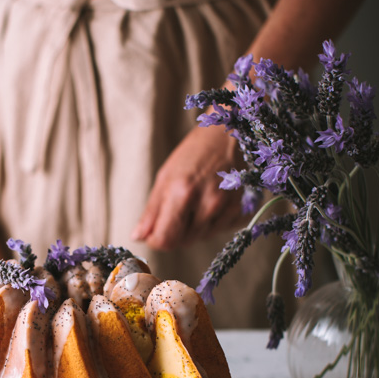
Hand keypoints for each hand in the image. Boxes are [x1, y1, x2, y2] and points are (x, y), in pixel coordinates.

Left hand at [132, 125, 243, 249]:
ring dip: (191, 228)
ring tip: (195, 201)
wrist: (229, 134)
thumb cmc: (193, 153)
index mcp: (182, 193)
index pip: (165, 240)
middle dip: (174, 231)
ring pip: (199, 238)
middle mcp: (207, 204)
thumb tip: (138, 237)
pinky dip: (210, 224)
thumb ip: (152, 211)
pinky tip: (211, 202)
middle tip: (177, 207)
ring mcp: (227, 208)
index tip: (154, 231)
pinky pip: (217, 231)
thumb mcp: (165, 177)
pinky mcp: (240, 210)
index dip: (156, 240)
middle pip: (182, 242)